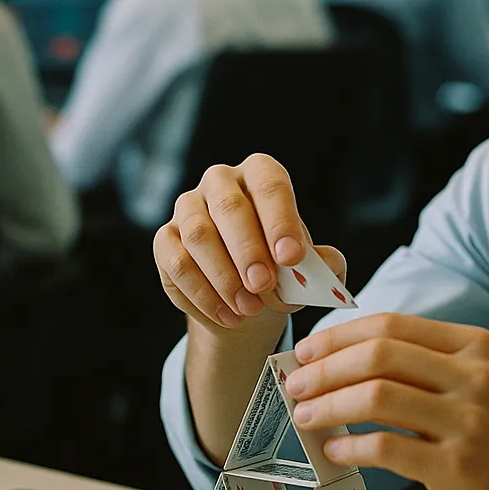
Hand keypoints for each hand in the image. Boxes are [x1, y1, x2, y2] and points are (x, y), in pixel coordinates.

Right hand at [153, 153, 346, 340]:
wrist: (247, 297)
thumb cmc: (281, 268)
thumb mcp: (309, 266)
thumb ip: (324, 263)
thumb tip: (324, 265)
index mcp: (260, 174)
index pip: (270, 185)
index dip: (280, 220)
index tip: (292, 257)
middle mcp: (220, 182)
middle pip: (230, 208)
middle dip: (249, 250)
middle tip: (264, 285)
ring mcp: (187, 208)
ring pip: (199, 236)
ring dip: (225, 277)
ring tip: (250, 308)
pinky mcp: (165, 239)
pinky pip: (178, 264)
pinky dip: (203, 295)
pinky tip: (228, 315)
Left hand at [285, 313, 488, 489]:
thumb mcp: (486, 381)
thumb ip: (432, 366)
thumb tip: (355, 362)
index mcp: (473, 346)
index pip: (391, 324)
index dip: (340, 335)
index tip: (308, 349)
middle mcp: (472, 375)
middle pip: (378, 353)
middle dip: (325, 367)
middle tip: (295, 383)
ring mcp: (467, 421)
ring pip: (377, 396)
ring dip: (329, 404)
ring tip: (304, 415)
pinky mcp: (458, 467)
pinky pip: (388, 448)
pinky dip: (352, 447)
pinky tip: (336, 450)